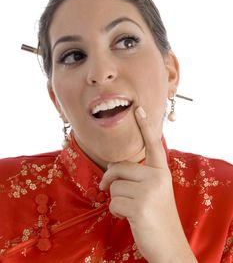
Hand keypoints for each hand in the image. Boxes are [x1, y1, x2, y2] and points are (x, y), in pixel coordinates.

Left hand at [99, 106, 196, 262]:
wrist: (169, 244)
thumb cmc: (157, 216)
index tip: (138, 108)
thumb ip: (139, 177)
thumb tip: (111, 170)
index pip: (153, 144)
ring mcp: (149, 191)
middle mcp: (158, 177)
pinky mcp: (140, 206)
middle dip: (110, 179)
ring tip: (130, 209)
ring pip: (114, 186)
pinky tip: (129, 217)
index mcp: (162, 171)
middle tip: (108, 188)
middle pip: (119, 167)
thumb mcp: (154, 191)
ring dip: (116, 200)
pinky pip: (113, 202)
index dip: (145, 126)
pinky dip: (116, 212)